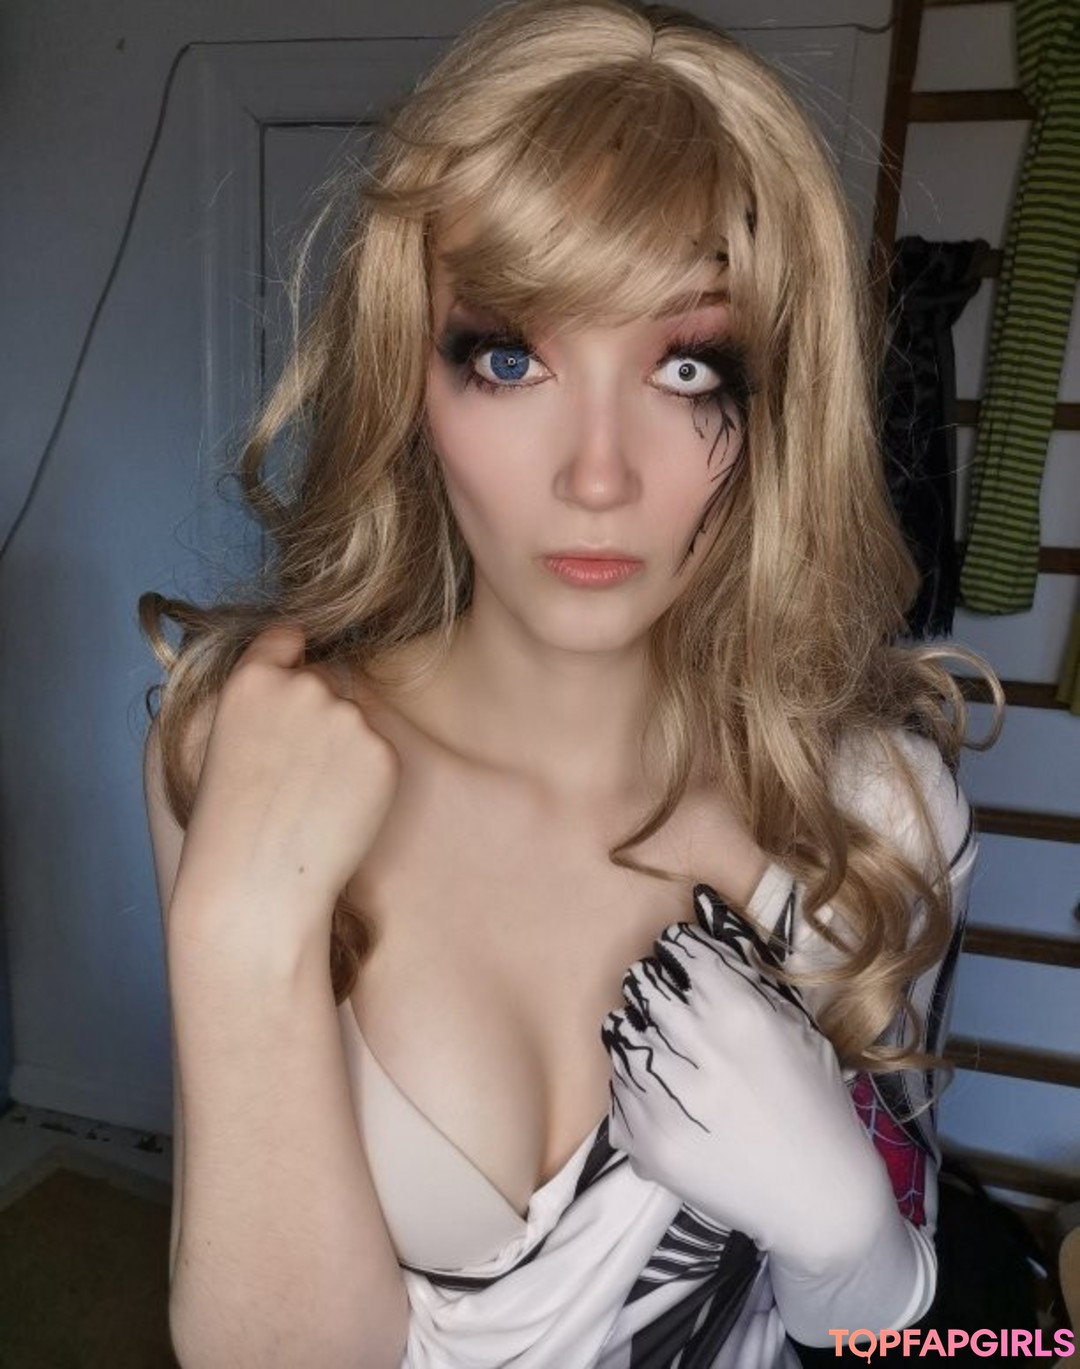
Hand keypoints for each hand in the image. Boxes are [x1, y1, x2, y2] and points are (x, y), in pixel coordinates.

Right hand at [175, 623, 399, 950]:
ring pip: (355, 720)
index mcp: (251, 680)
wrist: (256, 882)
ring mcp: (346, 717)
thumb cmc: (230, 825)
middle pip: (327, 682)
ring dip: (343, 748)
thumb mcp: (226, 741)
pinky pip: (377, 754)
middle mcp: (302, 686)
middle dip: (318, 716)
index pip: (286, 637)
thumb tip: (306, 679)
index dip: (292, 657)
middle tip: (293, 774)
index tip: (295, 670)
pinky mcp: (381, 752)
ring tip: (309, 800)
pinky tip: (335, 811)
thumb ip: (265, 702)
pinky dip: (365, 778)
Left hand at [601, 886, 896, 1271]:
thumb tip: (701, 903)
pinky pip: (616, 1087)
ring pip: (618, 1032)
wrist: (818, 1200)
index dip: (684, 953)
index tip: (692, 969)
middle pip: (641, 984)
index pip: (677, 948)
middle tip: (682, 1013)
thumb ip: (743, 963)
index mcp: (736, 1012)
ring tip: (676, 1056)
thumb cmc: (815, 1102)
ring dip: (642, 1035)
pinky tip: (672, 1098)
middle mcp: (692, 1049)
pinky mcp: (641, 1140)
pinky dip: (636, 1085)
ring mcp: (660, 1097)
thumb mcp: (795, 1023)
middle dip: (658, 990)